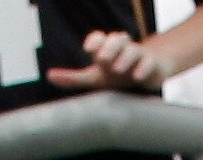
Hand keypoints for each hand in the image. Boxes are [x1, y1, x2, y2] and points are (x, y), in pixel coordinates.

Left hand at [49, 28, 165, 87]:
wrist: (149, 74)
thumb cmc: (118, 75)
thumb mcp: (95, 78)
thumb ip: (73, 78)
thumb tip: (50, 76)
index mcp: (107, 50)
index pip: (100, 38)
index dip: (95, 40)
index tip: (89, 48)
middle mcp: (122, 49)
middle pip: (117, 39)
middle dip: (110, 46)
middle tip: (102, 59)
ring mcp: (138, 56)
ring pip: (133, 49)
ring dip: (125, 57)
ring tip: (118, 68)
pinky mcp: (153, 65)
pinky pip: (150, 62)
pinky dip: (144, 67)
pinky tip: (138, 76)